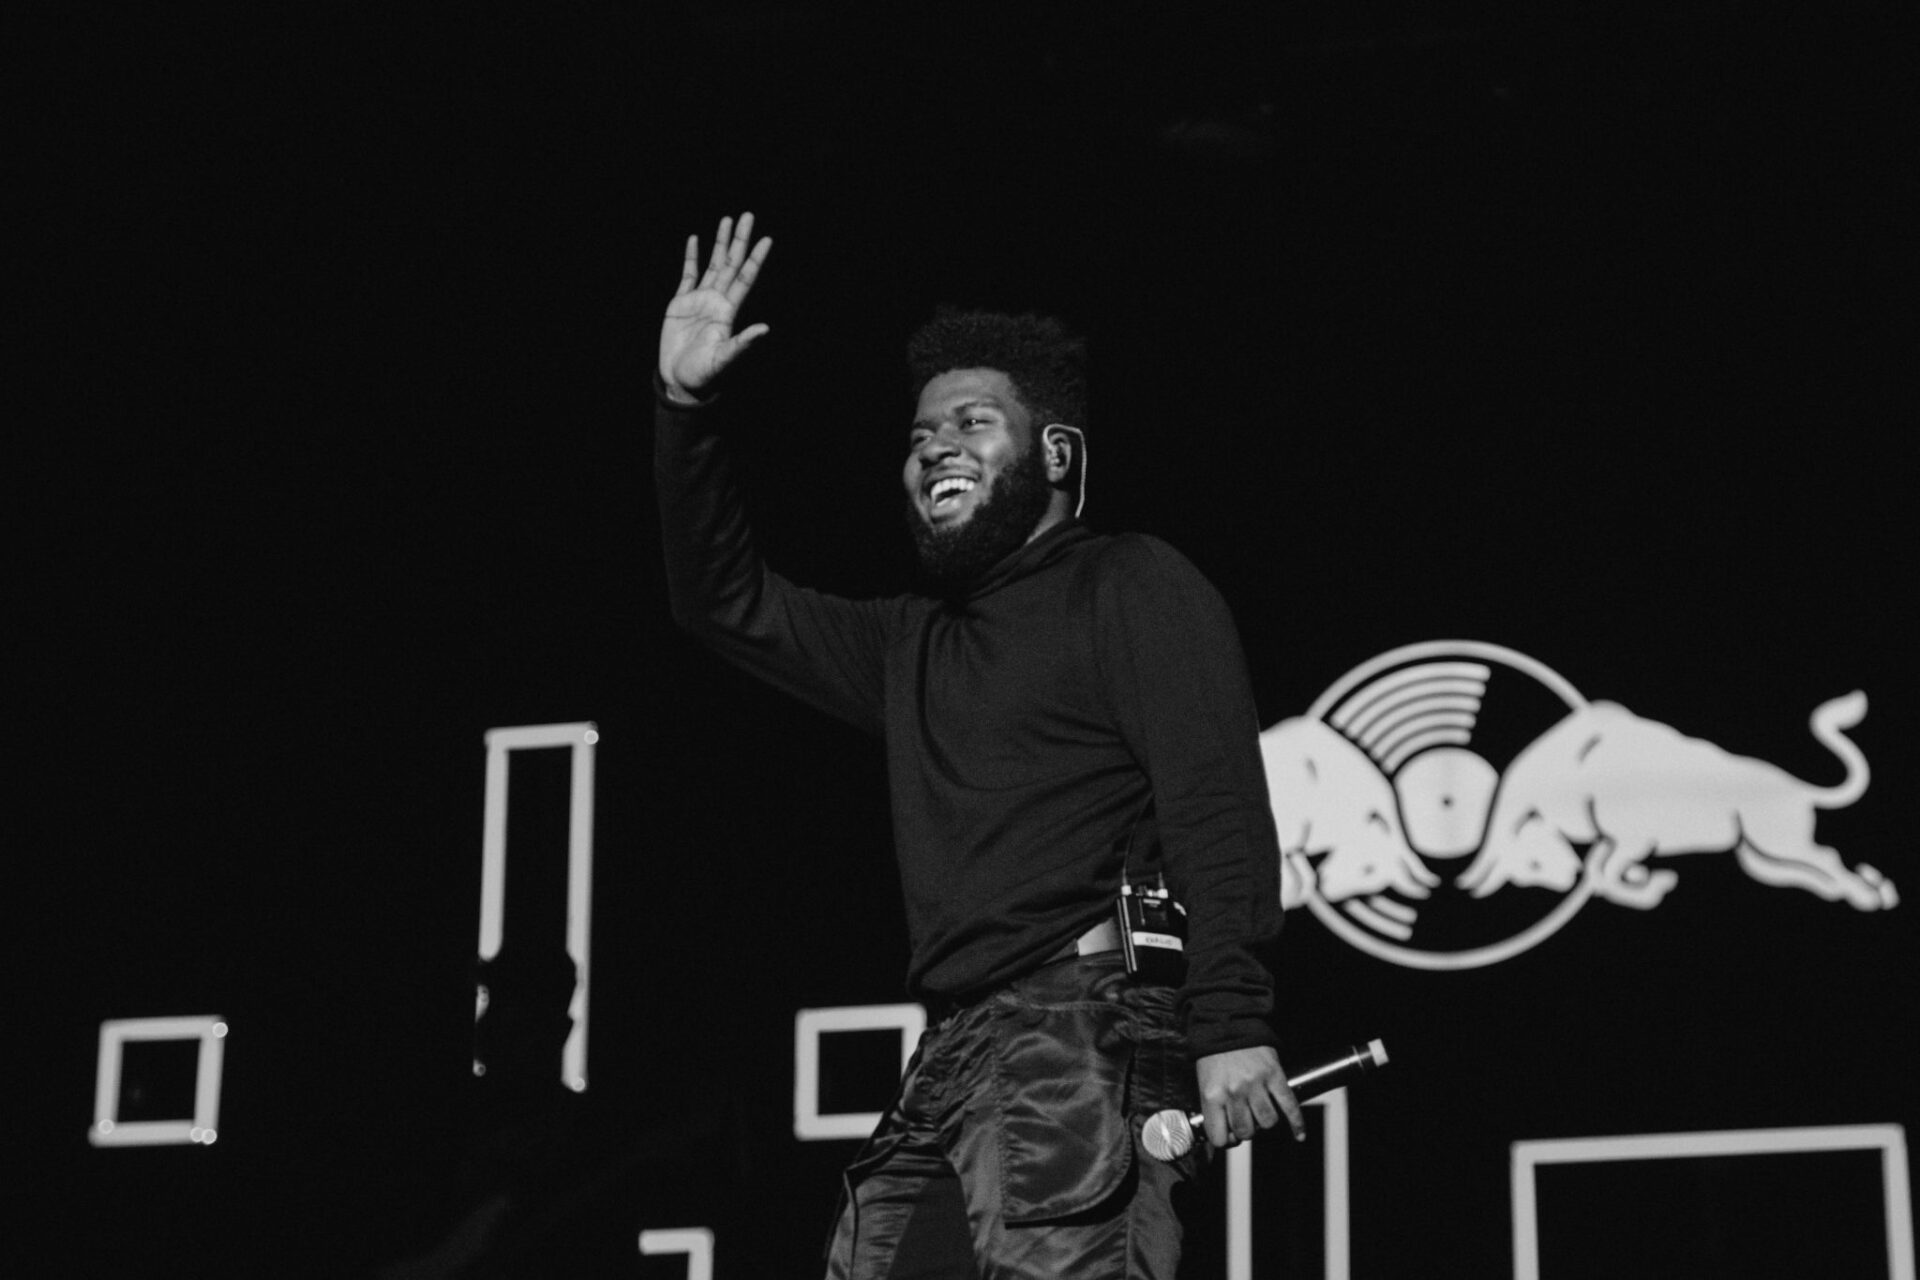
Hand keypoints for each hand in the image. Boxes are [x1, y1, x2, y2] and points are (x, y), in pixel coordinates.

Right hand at [659, 212, 772, 399]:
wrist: (679, 381)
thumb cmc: (704, 374)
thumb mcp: (725, 359)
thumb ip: (743, 343)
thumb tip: (765, 329)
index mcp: (729, 311)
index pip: (746, 278)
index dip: (755, 259)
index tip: (767, 239)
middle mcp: (718, 301)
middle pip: (732, 263)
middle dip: (739, 240)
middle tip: (748, 215)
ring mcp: (700, 300)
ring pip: (713, 264)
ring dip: (720, 242)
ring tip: (727, 219)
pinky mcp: (680, 303)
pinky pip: (688, 275)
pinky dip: (692, 257)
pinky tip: (695, 240)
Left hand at [1196, 1046, 1305, 1146]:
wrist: (1228, 1024)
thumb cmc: (1214, 1055)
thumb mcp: (1204, 1082)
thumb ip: (1213, 1108)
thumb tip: (1226, 1133)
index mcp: (1212, 1095)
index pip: (1219, 1137)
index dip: (1226, 1140)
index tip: (1230, 1135)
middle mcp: (1234, 1092)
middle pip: (1246, 1132)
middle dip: (1247, 1131)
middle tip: (1247, 1121)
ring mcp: (1255, 1084)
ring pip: (1268, 1122)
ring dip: (1266, 1123)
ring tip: (1262, 1113)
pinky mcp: (1275, 1075)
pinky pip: (1289, 1106)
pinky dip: (1297, 1123)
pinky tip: (1299, 1134)